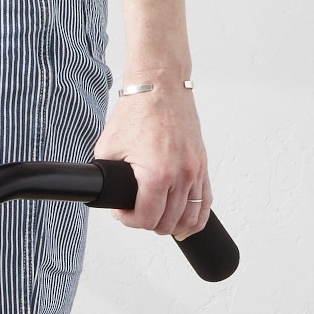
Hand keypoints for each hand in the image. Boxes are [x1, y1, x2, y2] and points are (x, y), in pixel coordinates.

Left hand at [94, 86, 211, 238]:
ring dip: (172, 225)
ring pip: (191, 216)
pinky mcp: (202, 165)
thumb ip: (108, 178)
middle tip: (134, 214)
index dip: (128, 221)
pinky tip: (186, 222)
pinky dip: (196, 215)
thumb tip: (108, 197)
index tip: (121, 213)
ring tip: (156, 221)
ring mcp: (196, 170)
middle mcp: (182, 175)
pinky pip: (206, 200)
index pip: (146, 218)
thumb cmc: (136, 113)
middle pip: (168, 222)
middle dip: (147, 223)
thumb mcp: (107, 149)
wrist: (161, 88)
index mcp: (157, 174)